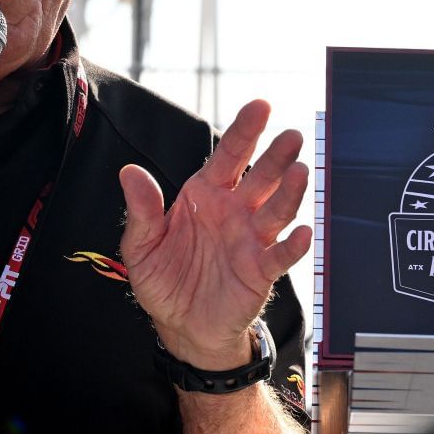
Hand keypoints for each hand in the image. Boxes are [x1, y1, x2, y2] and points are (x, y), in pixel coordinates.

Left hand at [119, 100, 311, 370]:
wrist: (181, 326)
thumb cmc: (164, 279)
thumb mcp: (142, 246)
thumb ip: (143, 210)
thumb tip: (129, 172)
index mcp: (206, 195)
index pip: (229, 156)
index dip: (245, 131)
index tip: (261, 106)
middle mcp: (235, 211)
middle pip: (260, 178)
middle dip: (276, 156)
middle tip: (291, 135)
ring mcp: (251, 240)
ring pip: (276, 211)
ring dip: (289, 193)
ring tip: (301, 172)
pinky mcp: (261, 271)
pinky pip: (280, 256)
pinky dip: (293, 246)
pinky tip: (303, 232)